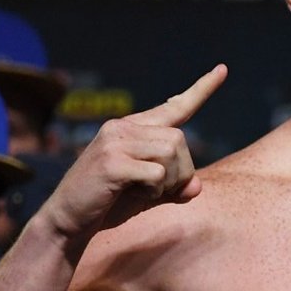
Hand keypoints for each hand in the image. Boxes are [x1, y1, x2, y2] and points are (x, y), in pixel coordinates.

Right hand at [44, 65, 226, 240]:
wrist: (67, 220)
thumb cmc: (108, 204)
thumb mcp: (148, 195)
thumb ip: (174, 187)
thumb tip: (197, 187)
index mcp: (132, 129)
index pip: (174, 106)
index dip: (201, 90)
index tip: (223, 69)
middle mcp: (122, 128)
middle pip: (180, 140)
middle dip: (181, 172)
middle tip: (160, 191)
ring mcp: (115, 142)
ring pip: (171, 153)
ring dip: (168, 181)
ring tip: (146, 193)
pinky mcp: (111, 162)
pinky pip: (155, 173)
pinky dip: (155, 191)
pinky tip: (135, 196)